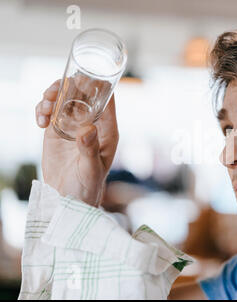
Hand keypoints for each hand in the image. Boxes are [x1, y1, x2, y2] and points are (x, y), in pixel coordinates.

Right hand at [35, 79, 118, 206]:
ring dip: (52, 96)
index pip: (107, 98)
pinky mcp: (56, 131)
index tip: (81, 77)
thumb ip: (89, 149)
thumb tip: (88, 129)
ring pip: (64, 99)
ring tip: (45, 108)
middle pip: (82, 92)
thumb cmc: (87, 187)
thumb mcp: (91, 169)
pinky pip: (50, 111)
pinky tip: (40, 121)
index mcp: (107, 129)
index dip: (96, 83)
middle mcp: (92, 123)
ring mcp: (73, 126)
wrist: (68, 200)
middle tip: (53, 93)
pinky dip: (42, 109)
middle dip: (68, 86)